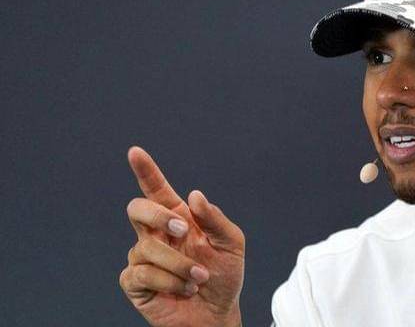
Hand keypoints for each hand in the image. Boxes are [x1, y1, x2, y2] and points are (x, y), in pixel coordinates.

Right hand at [119, 146, 244, 326]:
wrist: (217, 314)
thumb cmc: (224, 276)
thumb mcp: (231, 244)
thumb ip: (215, 218)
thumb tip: (194, 196)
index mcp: (178, 217)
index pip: (156, 189)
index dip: (145, 170)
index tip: (135, 152)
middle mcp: (156, 234)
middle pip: (138, 209)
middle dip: (158, 216)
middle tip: (183, 230)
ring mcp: (143, 257)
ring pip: (146, 247)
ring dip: (179, 264)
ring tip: (199, 277)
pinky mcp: (135, 282)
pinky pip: (142, 274)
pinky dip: (170, 282)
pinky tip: (185, 289)